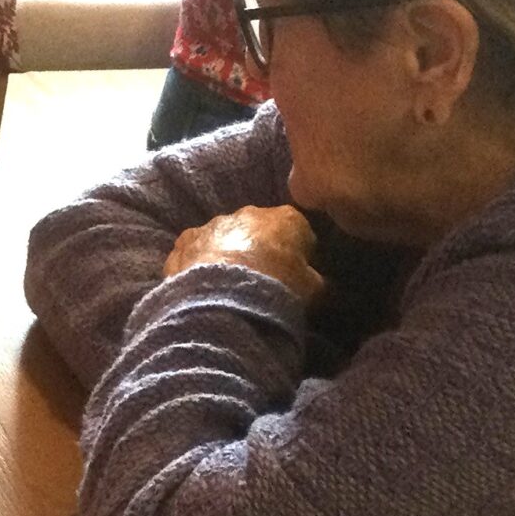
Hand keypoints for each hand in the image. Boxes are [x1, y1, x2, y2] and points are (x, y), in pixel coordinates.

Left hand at [163, 205, 325, 302]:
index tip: (296, 274)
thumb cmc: (279, 291)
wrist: (225, 302)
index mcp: (286, 218)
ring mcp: (212, 225)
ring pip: (224, 237)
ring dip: (228, 254)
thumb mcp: (314, 291)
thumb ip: (320, 282)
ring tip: (228, 286)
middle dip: (260, 249)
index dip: (298, 253)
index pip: (298, 230)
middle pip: (258, 230)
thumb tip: (329, 285)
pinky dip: (199, 263)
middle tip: (261, 280)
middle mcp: (248, 213)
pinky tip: (202, 285)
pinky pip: (195, 250)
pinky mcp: (184, 241)